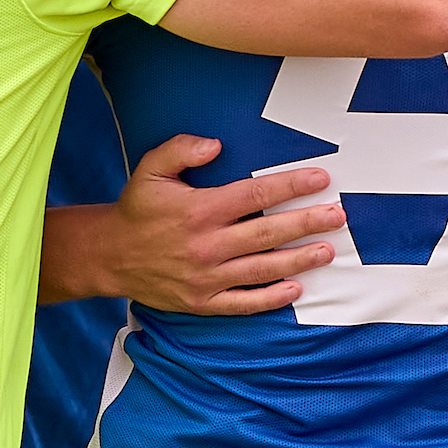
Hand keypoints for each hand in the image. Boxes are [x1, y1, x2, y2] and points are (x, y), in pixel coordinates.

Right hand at [93, 135, 343, 314]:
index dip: (291, 186)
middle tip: (338, 215)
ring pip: (262, 268)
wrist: (109, 256)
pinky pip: (243, 303)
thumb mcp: (150, 169)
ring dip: (299, 260)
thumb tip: (215, 144)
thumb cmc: (137, 209)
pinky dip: (270, 298)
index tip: (320, 178)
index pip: (255, 194)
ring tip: (328, 250)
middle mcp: (206, 244)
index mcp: (199, 210)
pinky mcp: (202, 301)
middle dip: (307, 222)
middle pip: (267, 233)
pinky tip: (295, 289)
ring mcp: (206, 276)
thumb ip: (181, 149)